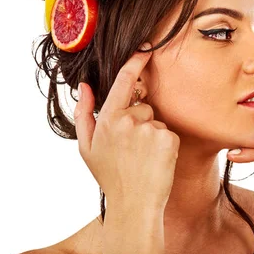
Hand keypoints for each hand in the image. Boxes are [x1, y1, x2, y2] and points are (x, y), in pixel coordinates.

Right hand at [74, 47, 179, 210]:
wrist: (134, 205)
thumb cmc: (110, 176)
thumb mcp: (87, 147)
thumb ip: (84, 113)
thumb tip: (85, 86)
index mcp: (107, 119)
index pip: (124, 81)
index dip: (135, 61)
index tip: (146, 48)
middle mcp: (128, 120)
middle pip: (143, 106)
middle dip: (141, 121)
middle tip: (133, 149)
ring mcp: (149, 129)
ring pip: (157, 121)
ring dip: (153, 135)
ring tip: (144, 157)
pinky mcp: (168, 139)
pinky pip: (169, 132)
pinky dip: (166, 145)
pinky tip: (156, 161)